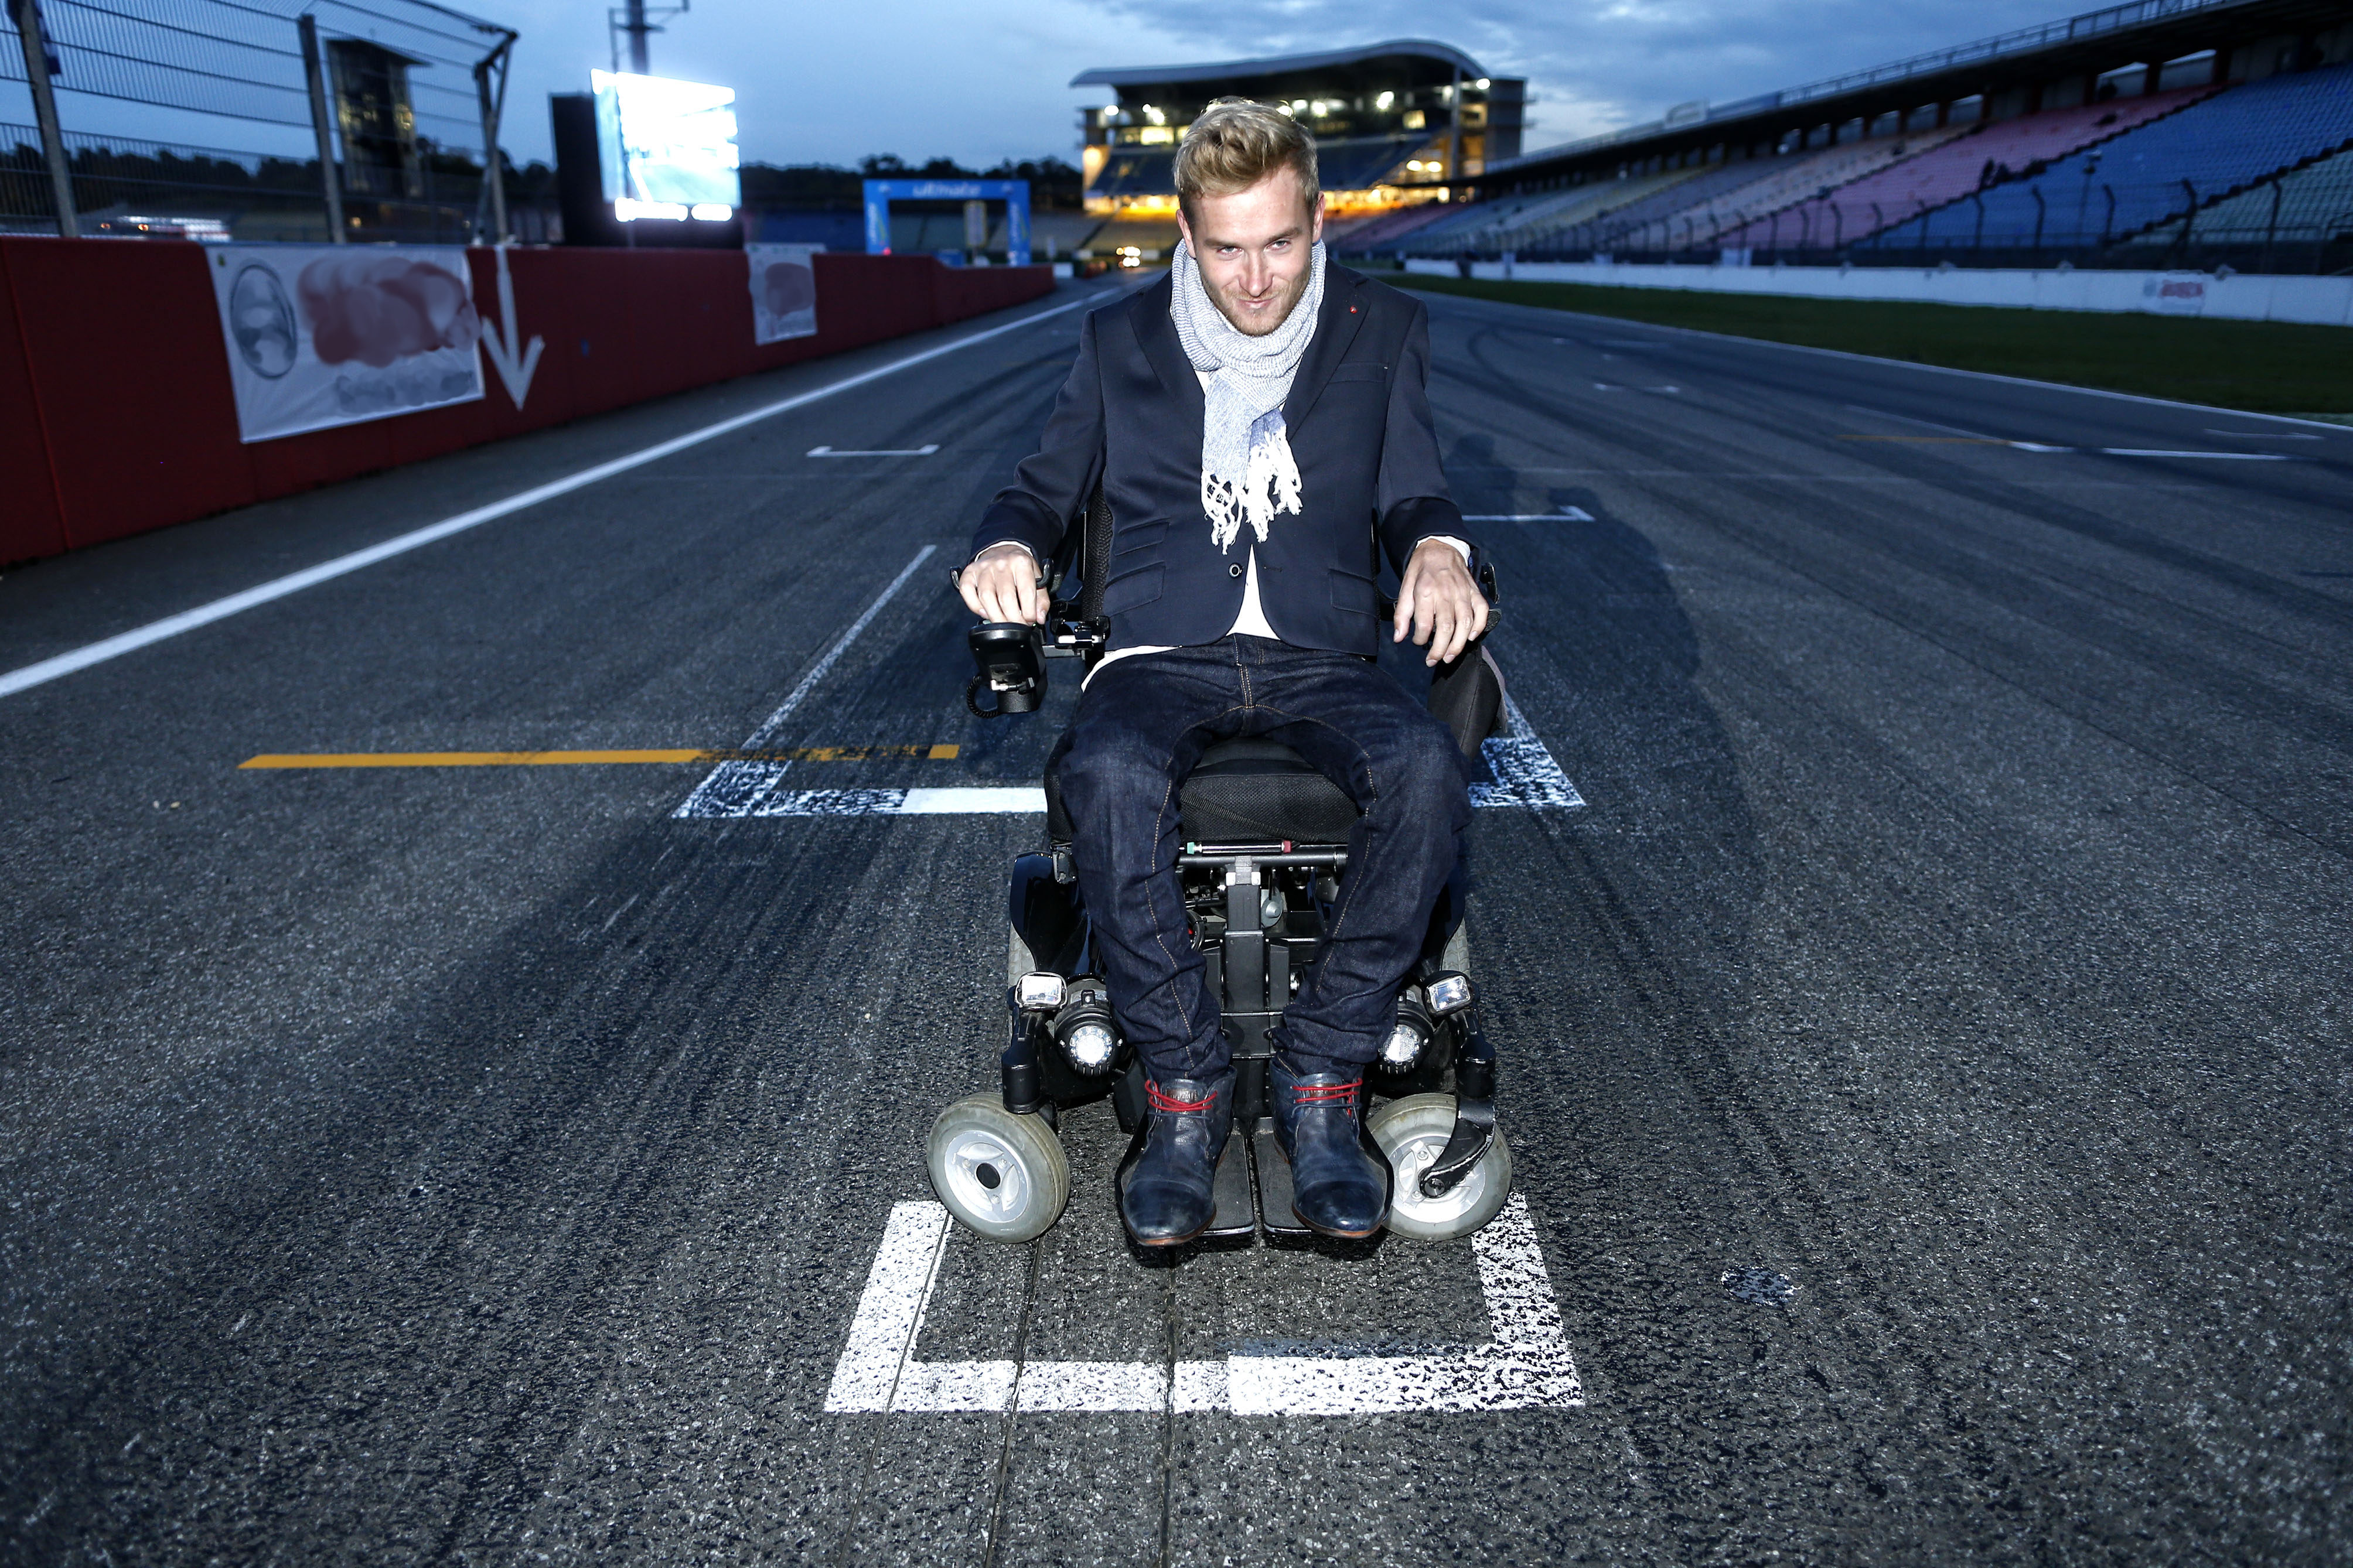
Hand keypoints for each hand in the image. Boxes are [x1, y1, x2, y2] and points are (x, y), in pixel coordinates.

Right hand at [957, 542, 1046, 624]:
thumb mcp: (1036, 577)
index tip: (1030, 620)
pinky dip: (975, 606)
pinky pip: (967, 592)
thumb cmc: (1018, 567)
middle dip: (1013, 619)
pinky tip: (985, 612)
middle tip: (1018, 625)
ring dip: (996, 617)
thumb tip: (1039, 617)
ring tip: (1004, 623)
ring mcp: (983, 568)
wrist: (1002, 550)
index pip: (1026, 592)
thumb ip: (1041, 598)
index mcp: (1020, 563)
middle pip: (1005, 598)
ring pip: (986, 598)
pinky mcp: (969, 573)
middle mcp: (1001, 564)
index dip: (1029, 612)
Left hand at [1393, 538, 1488, 666]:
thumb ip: (1402, 613)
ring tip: (1450, 656)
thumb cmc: (1421, 570)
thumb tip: (1399, 637)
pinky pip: (1481, 611)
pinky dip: (1478, 626)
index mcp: (1426, 591)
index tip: (1418, 642)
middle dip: (1440, 649)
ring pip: (1465, 623)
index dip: (1420, 639)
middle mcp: (1446, 593)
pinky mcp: (1474, 591)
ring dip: (1458, 644)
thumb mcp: (1405, 587)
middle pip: (1446, 628)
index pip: (1424, 624)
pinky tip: (1470, 637)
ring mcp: (1463, 592)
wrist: (1440, 547)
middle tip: (1433, 661)